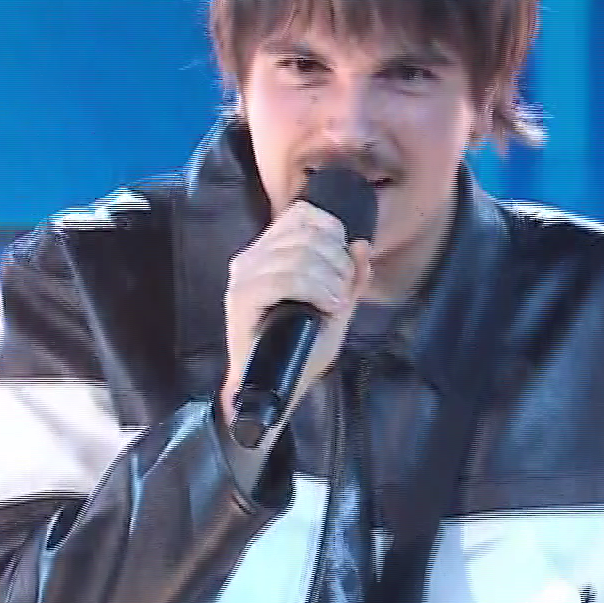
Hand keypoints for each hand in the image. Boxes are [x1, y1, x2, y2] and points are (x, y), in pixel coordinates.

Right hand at [221, 200, 372, 441]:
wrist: (277, 388)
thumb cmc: (302, 347)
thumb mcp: (337, 306)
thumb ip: (352, 277)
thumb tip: (362, 244)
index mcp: (270, 250)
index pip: (303, 214)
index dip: (334, 232)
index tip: (345, 267)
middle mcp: (252, 256)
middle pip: (306, 233)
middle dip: (338, 262)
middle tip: (344, 293)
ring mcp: (244, 276)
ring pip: (297, 254)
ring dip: (329, 278)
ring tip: (335, 303)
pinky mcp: (241, 299)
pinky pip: (283, 278)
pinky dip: (313, 289)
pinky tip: (326, 306)